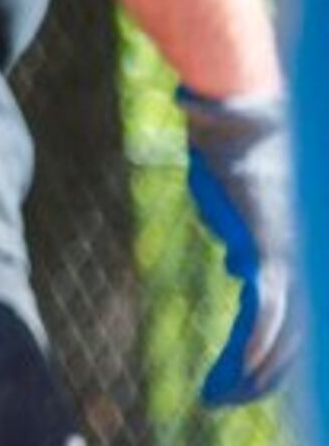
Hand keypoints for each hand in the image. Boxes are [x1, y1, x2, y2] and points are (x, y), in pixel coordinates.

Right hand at [183, 88, 302, 405]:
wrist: (236, 121)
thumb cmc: (232, 154)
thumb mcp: (240, 208)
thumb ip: (245, 241)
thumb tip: (238, 268)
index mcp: (301, 257)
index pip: (298, 326)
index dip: (276, 361)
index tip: (244, 381)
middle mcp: (306, 265)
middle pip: (295, 343)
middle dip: (260, 381)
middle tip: (224, 400)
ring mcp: (291, 260)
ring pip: (281, 337)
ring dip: (248, 374)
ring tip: (215, 397)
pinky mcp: (268, 252)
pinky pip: (263, 313)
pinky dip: (252, 346)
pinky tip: (236, 371)